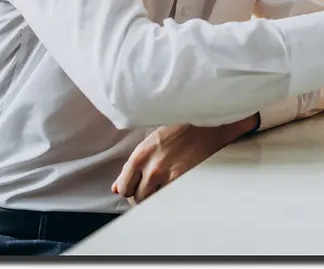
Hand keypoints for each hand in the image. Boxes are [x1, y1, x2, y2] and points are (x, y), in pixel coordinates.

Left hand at [111, 115, 257, 202]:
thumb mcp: (151, 143)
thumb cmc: (181, 129)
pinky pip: (168, 199)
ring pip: (152, 201)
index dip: (131, 190)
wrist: (208, 122)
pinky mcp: (182, 178)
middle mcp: (149, 165)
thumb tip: (116, 189)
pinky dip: (170, 198)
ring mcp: (166, 173)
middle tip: (155, 189)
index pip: (123, 187)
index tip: (139, 189)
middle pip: (136, 197)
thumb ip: (133, 167)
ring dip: (157, 198)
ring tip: (166, 189)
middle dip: (144, 195)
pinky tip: (176, 190)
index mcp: (139, 155)